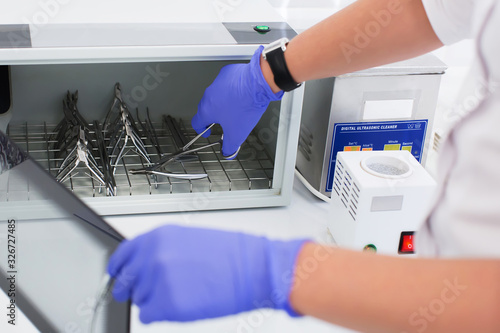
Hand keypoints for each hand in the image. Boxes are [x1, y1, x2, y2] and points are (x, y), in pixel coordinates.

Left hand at [107, 225, 306, 323]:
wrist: (253, 268)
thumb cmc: (230, 253)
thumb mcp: (188, 238)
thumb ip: (160, 249)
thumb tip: (142, 264)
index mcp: (157, 237)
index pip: (122, 255)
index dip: (118, 269)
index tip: (116, 275)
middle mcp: (153, 257)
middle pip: (126, 281)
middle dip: (134, 288)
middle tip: (149, 292)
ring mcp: (158, 281)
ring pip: (138, 299)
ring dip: (153, 299)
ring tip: (181, 292)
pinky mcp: (167, 305)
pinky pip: (147, 315)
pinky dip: (160, 314)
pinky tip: (180, 304)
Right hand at [192, 46, 283, 158]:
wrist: (258, 84)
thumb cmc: (246, 106)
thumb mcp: (237, 133)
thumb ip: (230, 146)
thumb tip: (227, 152)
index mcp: (206, 110)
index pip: (197, 122)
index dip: (201, 130)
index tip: (207, 131)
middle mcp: (208, 95)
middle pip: (207, 109)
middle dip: (215, 117)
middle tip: (225, 122)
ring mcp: (217, 82)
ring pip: (216, 95)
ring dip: (223, 102)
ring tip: (237, 107)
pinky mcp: (226, 73)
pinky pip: (226, 84)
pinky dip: (231, 90)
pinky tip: (241, 95)